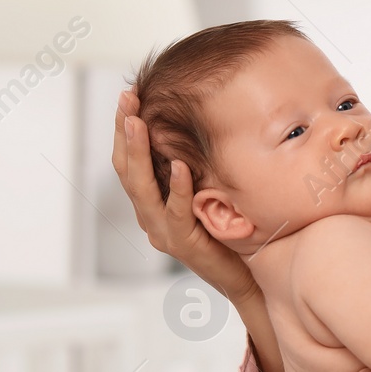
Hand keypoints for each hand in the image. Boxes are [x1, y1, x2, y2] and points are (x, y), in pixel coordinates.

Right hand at [112, 89, 258, 305]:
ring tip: (138, 122)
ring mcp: (162, 232)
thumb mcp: (207, 191)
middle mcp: (150, 217)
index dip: (125, 128)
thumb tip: (200, 122)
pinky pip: (175, 213)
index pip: (129, 160)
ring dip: (139, 153)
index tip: (129, 94)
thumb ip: (197, 165)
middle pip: (127, 169)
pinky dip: (176, 187)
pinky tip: (179, 164)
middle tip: (126, 97)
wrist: (245, 277)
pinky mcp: (183, 245)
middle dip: (125, 131)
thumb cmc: (227, 233)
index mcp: (152, 203)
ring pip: (141, 189)